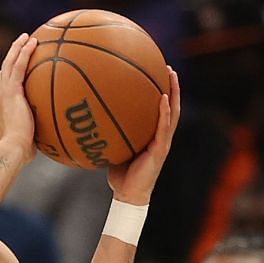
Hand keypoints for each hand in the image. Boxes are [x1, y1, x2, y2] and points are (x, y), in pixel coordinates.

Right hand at [0, 32, 38, 164]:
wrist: (12, 150)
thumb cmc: (21, 152)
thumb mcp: (29, 140)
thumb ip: (37, 133)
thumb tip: (53, 137)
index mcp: (2, 108)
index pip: (5, 86)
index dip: (10, 74)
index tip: (18, 66)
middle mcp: (0, 97)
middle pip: (4, 71)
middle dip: (12, 56)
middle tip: (21, 44)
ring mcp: (4, 93)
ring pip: (9, 64)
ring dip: (17, 48)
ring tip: (26, 37)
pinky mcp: (11, 91)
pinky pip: (18, 66)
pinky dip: (24, 53)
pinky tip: (34, 42)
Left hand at [107, 69, 179, 204]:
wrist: (128, 195)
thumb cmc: (120, 174)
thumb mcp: (113, 149)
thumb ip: (109, 134)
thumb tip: (89, 118)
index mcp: (152, 135)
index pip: (160, 110)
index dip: (161, 92)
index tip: (157, 73)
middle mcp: (160, 136)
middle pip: (170, 106)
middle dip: (171, 86)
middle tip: (167, 67)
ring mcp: (163, 142)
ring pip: (173, 113)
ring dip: (174, 93)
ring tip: (171, 74)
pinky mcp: (160, 149)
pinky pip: (164, 127)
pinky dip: (164, 112)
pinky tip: (163, 97)